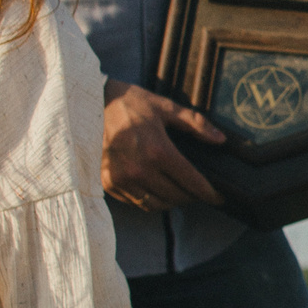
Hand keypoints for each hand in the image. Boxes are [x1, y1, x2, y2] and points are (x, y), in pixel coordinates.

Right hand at [103, 80, 225, 210]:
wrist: (88, 105)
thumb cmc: (129, 103)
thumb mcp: (165, 107)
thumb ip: (195, 123)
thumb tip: (220, 140)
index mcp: (158, 150)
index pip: (191, 181)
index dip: (209, 193)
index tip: (219, 198)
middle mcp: (140, 169)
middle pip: (176, 196)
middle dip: (192, 196)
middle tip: (198, 191)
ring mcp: (122, 179)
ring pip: (156, 204)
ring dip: (172, 202)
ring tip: (179, 192)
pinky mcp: (108, 183)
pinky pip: (136, 202)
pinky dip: (150, 200)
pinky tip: (156, 189)